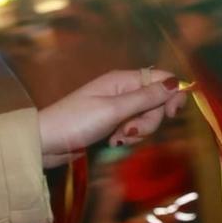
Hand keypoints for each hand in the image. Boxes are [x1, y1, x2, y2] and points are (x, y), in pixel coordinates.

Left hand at [36, 69, 182, 166]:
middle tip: (129, 130)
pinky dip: (127, 138)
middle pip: (157, 103)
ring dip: (137, 132)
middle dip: (149, 120)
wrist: (45, 143)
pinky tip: (113, 142)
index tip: (171, 113)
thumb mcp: (113, 109)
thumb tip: (177, 82)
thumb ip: (145, 98)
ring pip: (146, 119)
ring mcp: (118, 109)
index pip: (162, 79)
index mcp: (123, 80)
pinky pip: (133, 130)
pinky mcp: (112, 125)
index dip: (172, 95)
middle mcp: (123, 91)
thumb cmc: (75, 122)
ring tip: (116, 138)